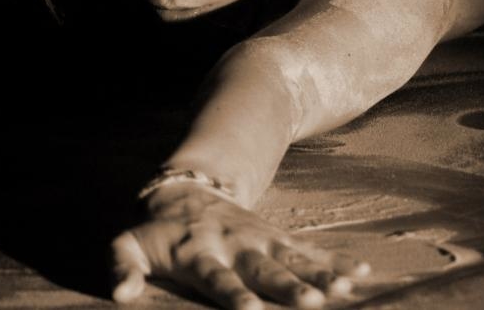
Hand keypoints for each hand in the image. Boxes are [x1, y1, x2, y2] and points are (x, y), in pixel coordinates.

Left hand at [111, 183, 369, 308]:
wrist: (186, 186)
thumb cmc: (155, 230)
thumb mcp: (128, 244)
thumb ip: (122, 268)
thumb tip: (120, 295)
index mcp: (199, 253)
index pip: (217, 277)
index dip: (233, 294)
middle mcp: (235, 246)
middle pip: (265, 269)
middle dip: (289, 287)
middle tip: (313, 304)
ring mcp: (260, 240)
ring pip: (294, 258)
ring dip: (321, 274)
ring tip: (348, 289)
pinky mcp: (277, 238)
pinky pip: (310, 250)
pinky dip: (336, 261)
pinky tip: (364, 272)